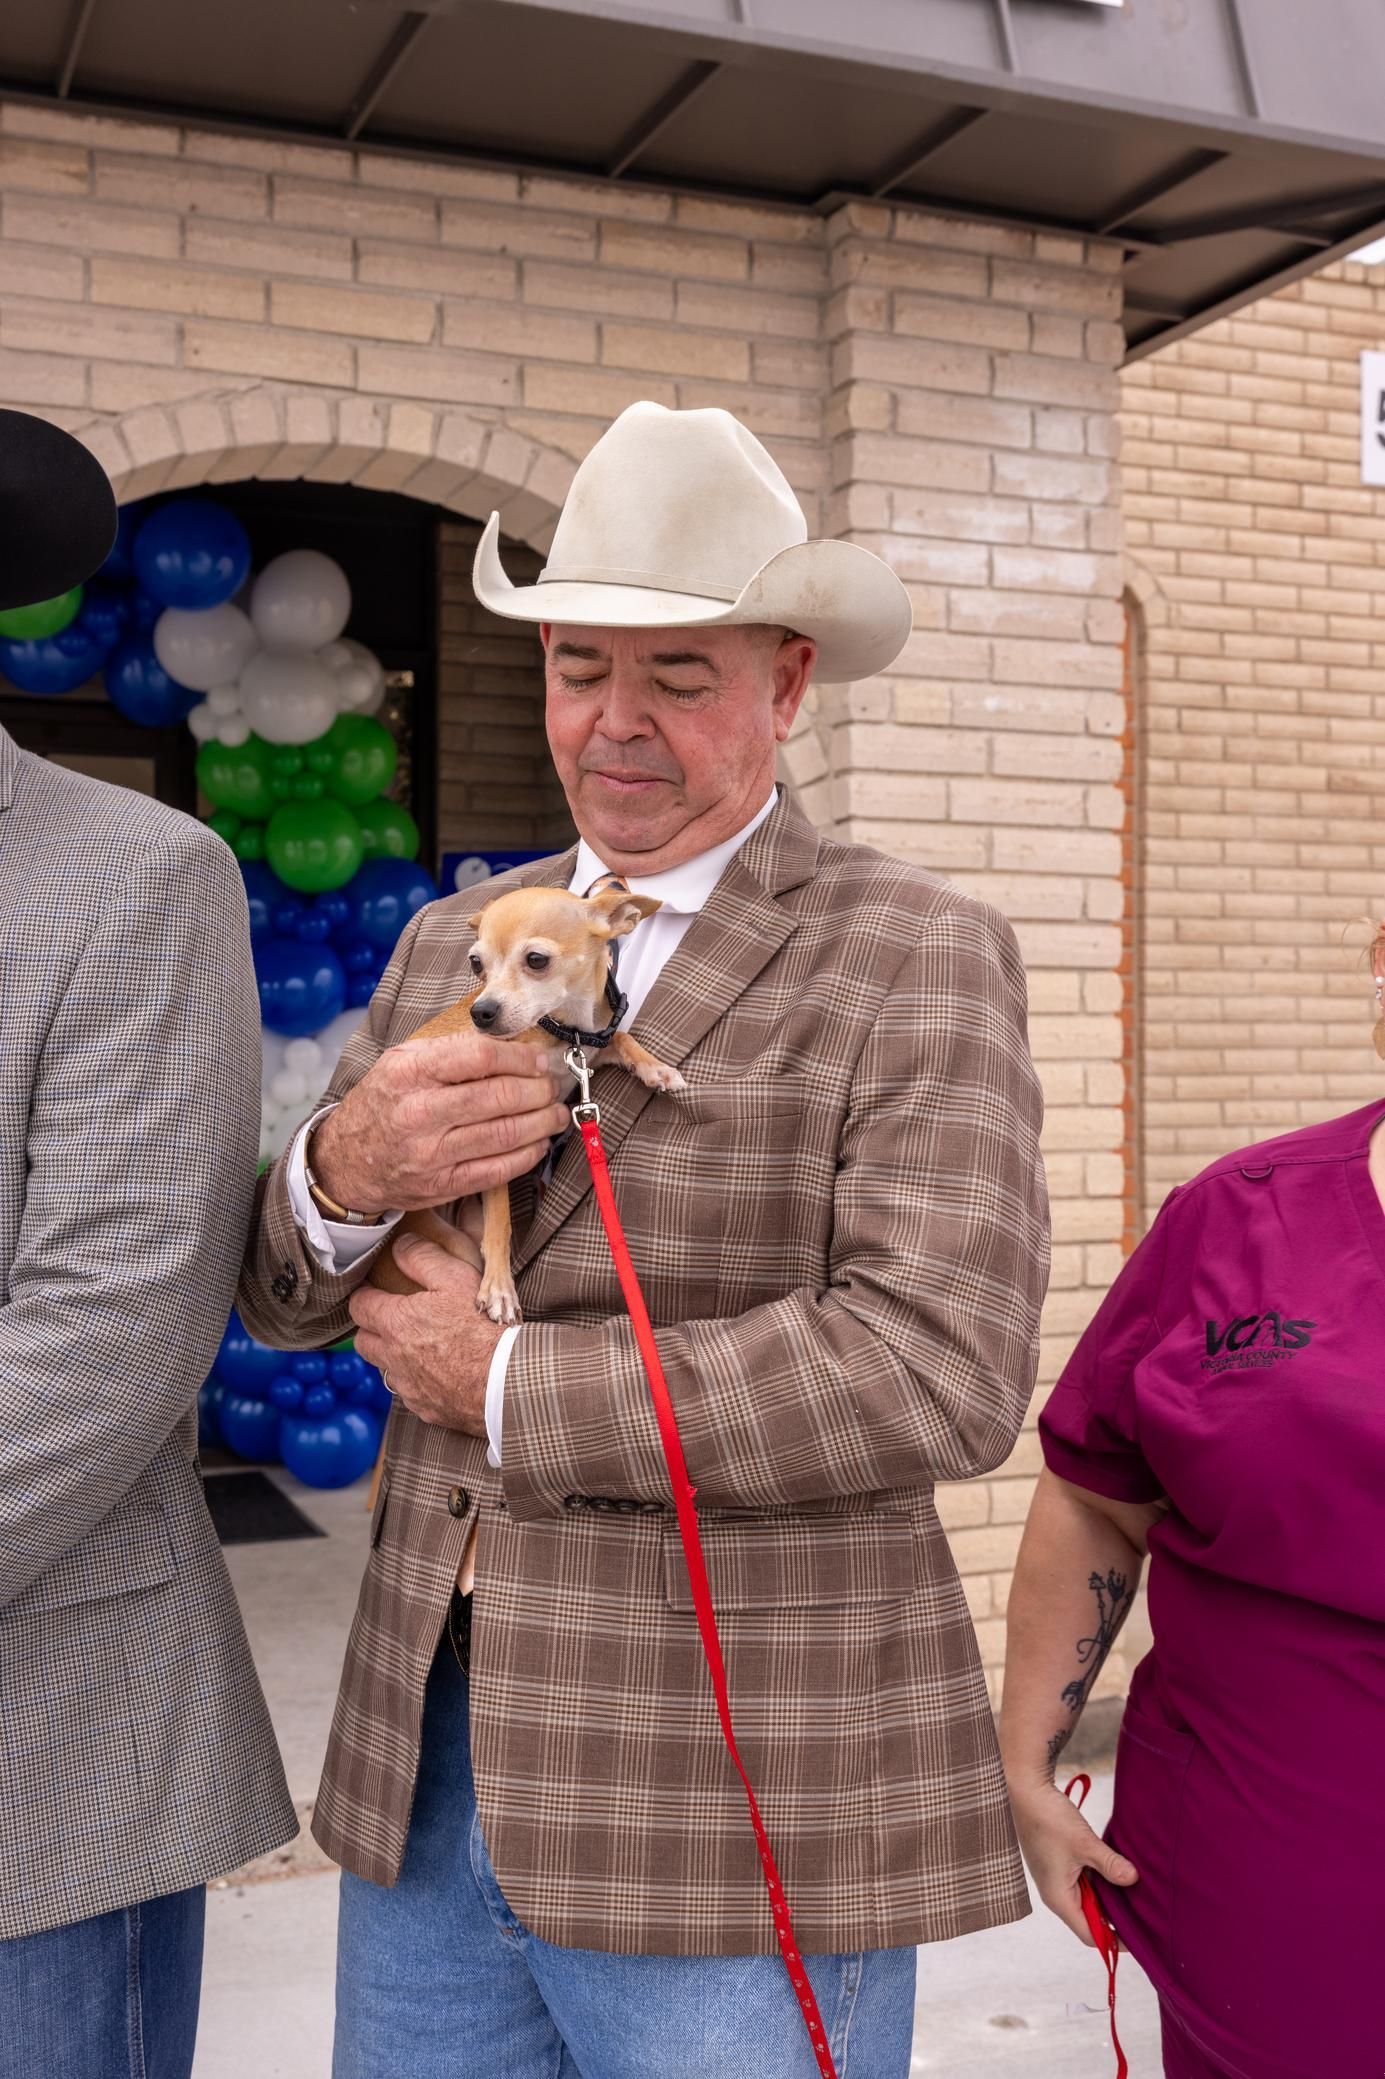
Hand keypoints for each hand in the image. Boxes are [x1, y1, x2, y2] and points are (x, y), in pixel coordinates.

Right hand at [312, 1032, 568, 1216]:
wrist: (346, 1161)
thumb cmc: (383, 1104)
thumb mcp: (402, 1062)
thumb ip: (450, 1051)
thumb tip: (511, 1047)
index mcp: (410, 1072)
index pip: (480, 1058)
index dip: (520, 1059)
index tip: (539, 1061)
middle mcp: (420, 1112)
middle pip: (499, 1097)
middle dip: (538, 1091)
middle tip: (553, 1087)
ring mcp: (432, 1153)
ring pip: (505, 1134)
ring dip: (542, 1123)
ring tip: (556, 1113)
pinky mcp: (443, 1185)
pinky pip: (498, 1169)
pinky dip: (527, 1155)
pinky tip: (539, 1143)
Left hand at [348, 1232, 501, 1436]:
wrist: (506, 1379)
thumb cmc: (482, 1326)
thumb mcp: (456, 1277)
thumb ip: (423, 1257)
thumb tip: (399, 1246)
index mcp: (396, 1323)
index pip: (359, 1306)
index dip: (364, 1295)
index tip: (374, 1291)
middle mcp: (393, 1358)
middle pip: (362, 1342)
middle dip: (371, 1328)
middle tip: (391, 1318)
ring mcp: (408, 1387)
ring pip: (385, 1369)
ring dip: (394, 1357)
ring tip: (419, 1346)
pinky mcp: (425, 1408)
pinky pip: (411, 1393)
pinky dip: (418, 1381)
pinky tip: (440, 1372)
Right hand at [1008, 1778, 1137, 1945]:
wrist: (1025, 1791)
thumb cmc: (1048, 1819)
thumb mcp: (1084, 1843)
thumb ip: (1109, 1864)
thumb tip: (1134, 1879)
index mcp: (1058, 1898)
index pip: (1090, 1934)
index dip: (1114, 1941)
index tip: (1139, 1938)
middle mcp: (1056, 1894)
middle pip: (1090, 1919)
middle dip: (1115, 1919)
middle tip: (1144, 1915)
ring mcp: (1057, 1879)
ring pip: (1088, 1899)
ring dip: (1109, 1897)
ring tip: (1136, 1894)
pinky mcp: (1059, 1864)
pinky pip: (1084, 1883)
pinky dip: (1101, 1881)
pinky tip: (1118, 1871)